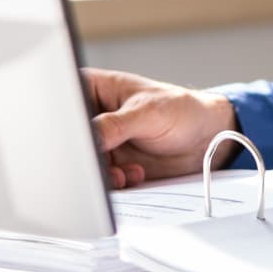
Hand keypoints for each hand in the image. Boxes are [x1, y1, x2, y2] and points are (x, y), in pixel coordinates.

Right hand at [82, 67, 239, 188]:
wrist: (206, 140)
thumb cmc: (181, 110)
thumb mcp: (147, 113)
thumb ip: (114, 125)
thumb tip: (88, 136)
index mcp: (94, 89)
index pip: (67, 102)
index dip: (67, 121)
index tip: (79, 137)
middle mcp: (93, 116)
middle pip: (72, 138)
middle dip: (85, 153)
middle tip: (100, 162)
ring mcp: (101, 142)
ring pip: (84, 162)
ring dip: (101, 171)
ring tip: (122, 172)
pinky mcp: (111, 164)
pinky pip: (99, 178)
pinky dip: (114, 182)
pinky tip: (133, 174)